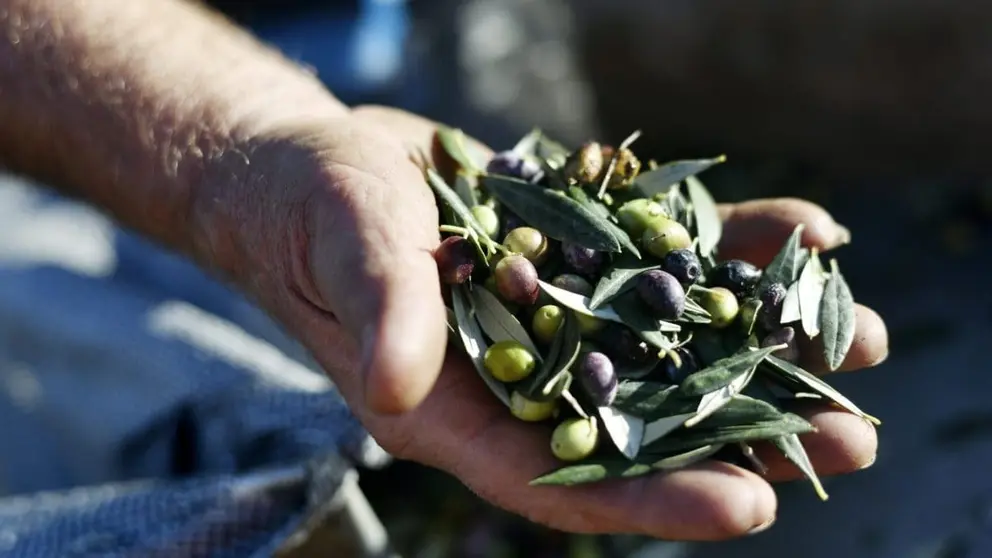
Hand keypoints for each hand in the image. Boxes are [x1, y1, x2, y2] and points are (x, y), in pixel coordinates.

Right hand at [200, 105, 888, 540]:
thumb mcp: (345, 251)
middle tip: (850, 440)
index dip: (651, 495)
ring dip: (765, 342)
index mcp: (459, 407)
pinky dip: (733, 250)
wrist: (319, 165)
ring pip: (674, 341)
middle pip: (642, 421)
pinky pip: (668, 260)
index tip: (748, 507)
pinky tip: (805, 238)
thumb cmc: (313, 214)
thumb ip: (383, 313)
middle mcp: (521, 372)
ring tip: (863, 342)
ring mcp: (561, 312)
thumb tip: (407, 385)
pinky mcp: (582, 254)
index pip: (560, 472)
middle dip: (745, 433)